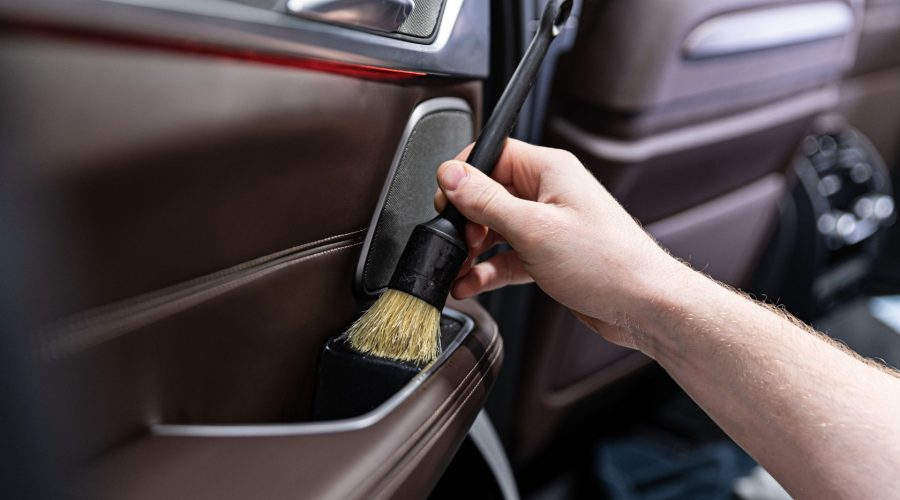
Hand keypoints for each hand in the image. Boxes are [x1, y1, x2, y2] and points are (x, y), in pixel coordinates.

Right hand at [434, 139, 682, 348]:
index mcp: (550, 170)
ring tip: (457, 268)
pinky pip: (507, 257)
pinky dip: (488, 270)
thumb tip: (450, 174)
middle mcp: (549, 193)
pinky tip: (471, 284)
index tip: (447, 201)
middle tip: (459, 241)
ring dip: (473, 250)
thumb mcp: (533, 228)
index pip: (492, 154)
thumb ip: (486, 201)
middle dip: (466, 219)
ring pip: (495, 229)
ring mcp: (549, 225)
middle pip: (488, 193)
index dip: (463, 176)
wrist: (644, 306)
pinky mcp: (549, 255)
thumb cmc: (608, 263)